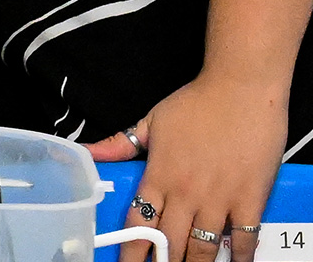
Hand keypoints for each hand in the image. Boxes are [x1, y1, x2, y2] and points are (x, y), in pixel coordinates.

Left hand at [86, 74, 286, 261]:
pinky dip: (239, 257)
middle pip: (170, 241)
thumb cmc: (195, 104)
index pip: (138, 221)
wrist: (240, 90)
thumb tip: (86, 152)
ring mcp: (219, 198)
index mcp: (158, 175)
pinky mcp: (250, 199)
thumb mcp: (150, 121)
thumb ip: (119, 144)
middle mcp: (185, 192)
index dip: (131, 249)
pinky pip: (244, 238)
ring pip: (203, 246)